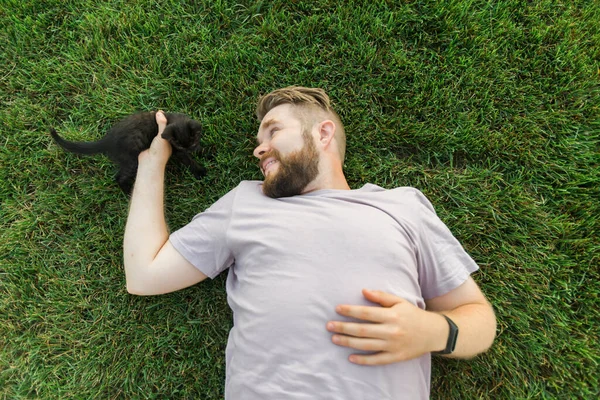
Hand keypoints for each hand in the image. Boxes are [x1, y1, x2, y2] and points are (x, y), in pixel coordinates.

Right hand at [139, 110, 171, 164]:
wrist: (149, 163)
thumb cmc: (159, 151)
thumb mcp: (162, 136)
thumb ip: (162, 124)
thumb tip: (159, 112)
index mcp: (170, 140)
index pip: (168, 128)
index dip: (165, 120)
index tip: (161, 112)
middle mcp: (163, 141)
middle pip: (161, 129)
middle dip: (157, 122)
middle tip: (153, 113)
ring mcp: (155, 143)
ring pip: (153, 131)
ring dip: (151, 125)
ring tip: (148, 116)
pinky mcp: (147, 144)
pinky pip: (147, 134)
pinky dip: (145, 129)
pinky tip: (142, 123)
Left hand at [326, 289, 447, 364]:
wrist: (433, 333)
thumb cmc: (413, 314)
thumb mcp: (399, 301)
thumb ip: (381, 296)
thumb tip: (363, 290)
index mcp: (391, 315)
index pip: (366, 313)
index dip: (350, 311)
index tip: (337, 309)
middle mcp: (391, 331)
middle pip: (362, 330)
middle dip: (343, 327)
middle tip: (328, 326)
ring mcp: (393, 345)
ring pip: (366, 345)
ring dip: (348, 342)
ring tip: (334, 338)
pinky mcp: (395, 357)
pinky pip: (376, 360)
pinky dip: (363, 360)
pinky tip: (350, 357)